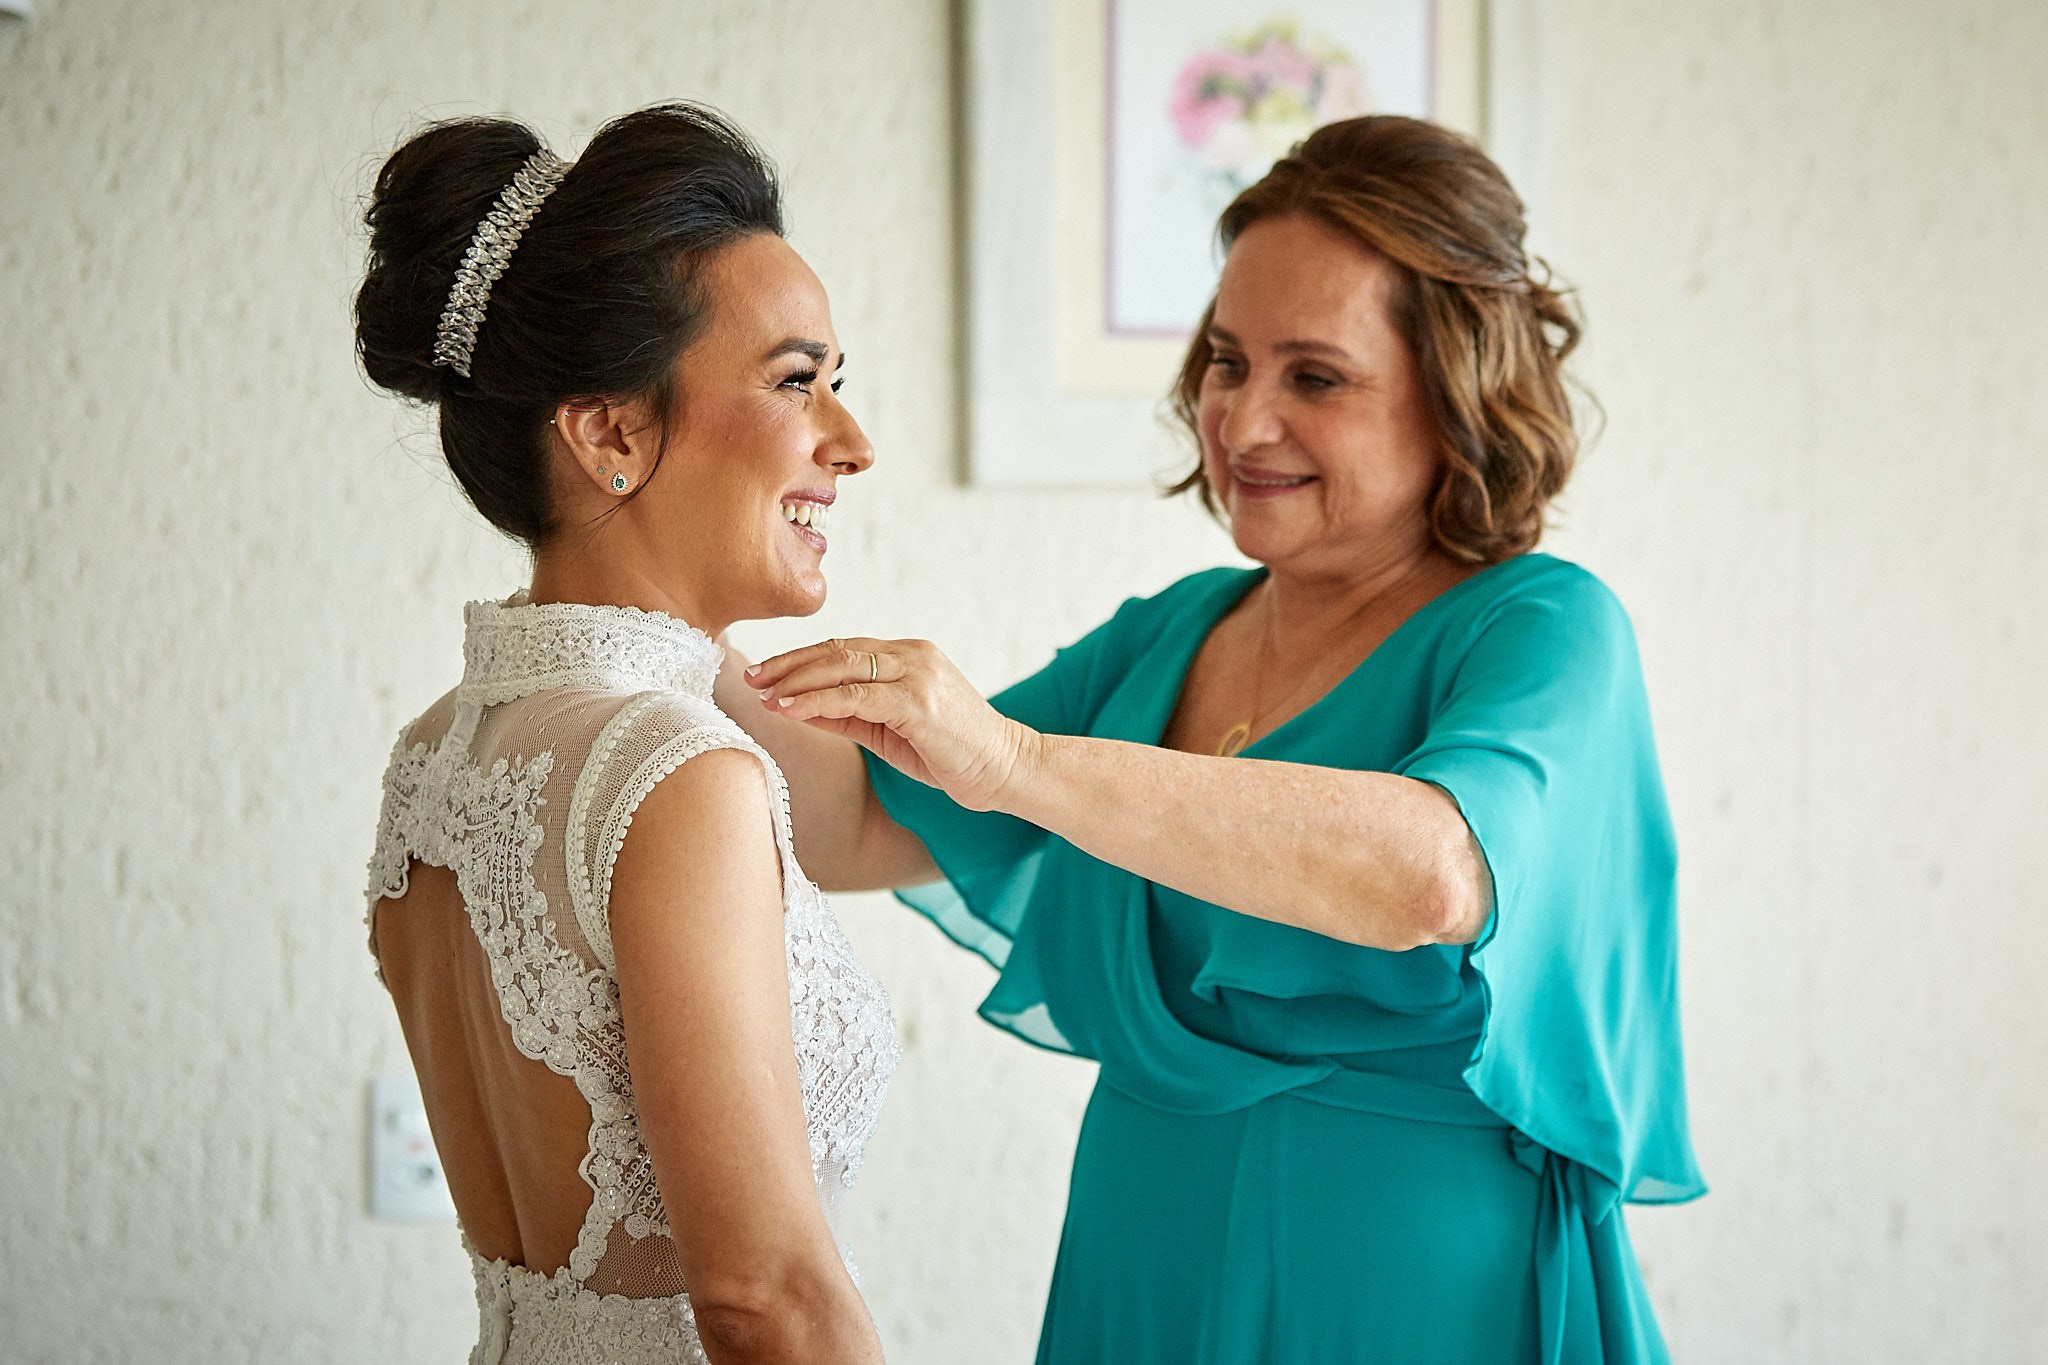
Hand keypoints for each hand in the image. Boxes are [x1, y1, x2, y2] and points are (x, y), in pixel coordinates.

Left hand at [745, 638, 1034, 811]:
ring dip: (795, 680)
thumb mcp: (887, 731)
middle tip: (750, 677)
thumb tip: (793, 707)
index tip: (763, 674)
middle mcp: (912, 654)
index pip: (842, 649)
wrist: (1005, 770)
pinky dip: (817, 700)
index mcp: (907, 655)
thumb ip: (845, 714)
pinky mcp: (918, 701)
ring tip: (762, 693)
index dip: (798, 660)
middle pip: (836, 650)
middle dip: (787, 664)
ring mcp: (917, 674)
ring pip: (842, 667)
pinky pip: (856, 697)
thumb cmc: (950, 754)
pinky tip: (789, 709)